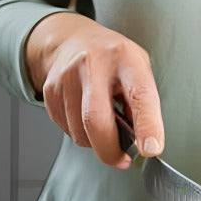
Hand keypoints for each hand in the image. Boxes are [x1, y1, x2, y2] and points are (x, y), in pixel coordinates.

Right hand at [25, 12, 163, 168]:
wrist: (73, 40)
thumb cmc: (114, 61)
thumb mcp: (138, 71)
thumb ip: (143, 104)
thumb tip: (142, 142)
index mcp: (125, 59)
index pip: (140, 96)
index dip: (148, 126)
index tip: (151, 149)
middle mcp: (93, 64)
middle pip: (96, 121)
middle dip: (110, 151)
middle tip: (122, 160)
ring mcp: (67, 76)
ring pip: (80, 132)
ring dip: (95, 142)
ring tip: (104, 125)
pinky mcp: (49, 91)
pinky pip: (66, 130)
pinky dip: (80, 133)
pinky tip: (86, 116)